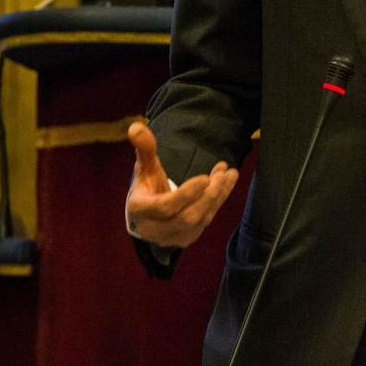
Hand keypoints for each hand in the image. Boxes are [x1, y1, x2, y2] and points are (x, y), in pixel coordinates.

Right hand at [125, 120, 237, 248]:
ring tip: (229, 172)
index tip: (205, 178)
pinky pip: (208, 220)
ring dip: (219, 195)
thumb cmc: (147, 187)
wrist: (149, 215)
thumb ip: (144, 148)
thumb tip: (136, 126)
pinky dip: (220, 200)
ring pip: (201, 219)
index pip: (165, 207)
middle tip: (223, 171)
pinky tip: (228, 180)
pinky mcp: (187, 238)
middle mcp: (154, 229)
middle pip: (187, 216)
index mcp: (140, 210)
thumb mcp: (145, 167)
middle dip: (209, 194)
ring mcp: (172, 237)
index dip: (186, 194)